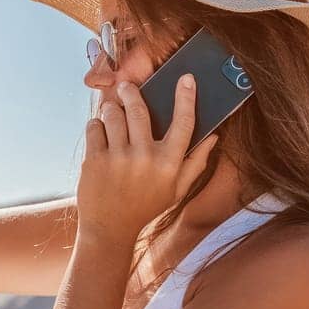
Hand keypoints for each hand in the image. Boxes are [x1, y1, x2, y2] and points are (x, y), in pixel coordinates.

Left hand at [77, 75, 219, 244]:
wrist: (109, 230)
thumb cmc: (145, 208)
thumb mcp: (176, 190)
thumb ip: (196, 163)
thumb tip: (213, 137)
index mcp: (169, 163)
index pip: (184, 122)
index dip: (186, 97)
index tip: (186, 78)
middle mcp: (145, 157)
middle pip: (139, 109)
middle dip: (131, 92)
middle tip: (126, 86)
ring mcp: (118, 158)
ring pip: (112, 114)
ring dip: (110, 109)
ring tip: (110, 113)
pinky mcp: (95, 160)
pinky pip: (94, 127)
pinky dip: (95, 126)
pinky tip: (99, 134)